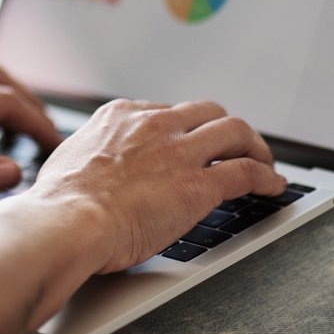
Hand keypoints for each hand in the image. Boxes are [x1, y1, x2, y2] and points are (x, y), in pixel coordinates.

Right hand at [30, 99, 285, 273]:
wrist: (67, 222)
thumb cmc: (60, 203)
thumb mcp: (70, 160)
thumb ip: (91, 156)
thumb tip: (89, 168)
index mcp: (121, 116)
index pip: (167, 111)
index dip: (184, 128)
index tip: (190, 142)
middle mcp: (154, 125)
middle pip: (207, 111)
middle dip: (225, 128)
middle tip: (235, 145)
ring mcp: (180, 152)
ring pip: (235, 132)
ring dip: (254, 146)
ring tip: (263, 161)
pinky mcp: (200, 184)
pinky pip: (246, 172)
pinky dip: (266, 177)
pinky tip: (273, 186)